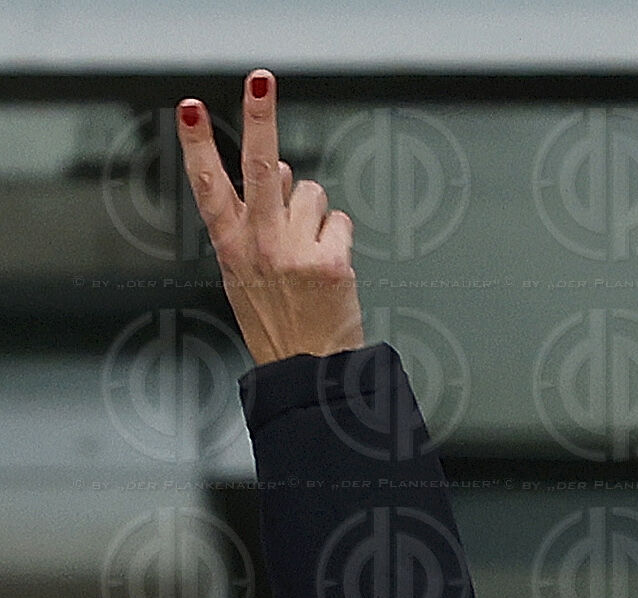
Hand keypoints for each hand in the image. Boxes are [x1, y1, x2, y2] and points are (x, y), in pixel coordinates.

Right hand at [175, 70, 363, 364]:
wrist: (309, 370)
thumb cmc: (277, 322)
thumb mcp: (245, 274)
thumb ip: (254, 220)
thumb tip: (275, 168)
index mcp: (231, 246)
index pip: (208, 186)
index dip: (198, 144)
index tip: (191, 108)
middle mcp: (260, 245)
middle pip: (260, 166)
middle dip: (260, 117)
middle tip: (261, 80)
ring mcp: (296, 253)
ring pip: (311, 193)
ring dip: (314, 213)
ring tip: (308, 250)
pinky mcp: (330, 263)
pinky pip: (340, 221)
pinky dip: (338, 237)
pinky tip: (330, 264)